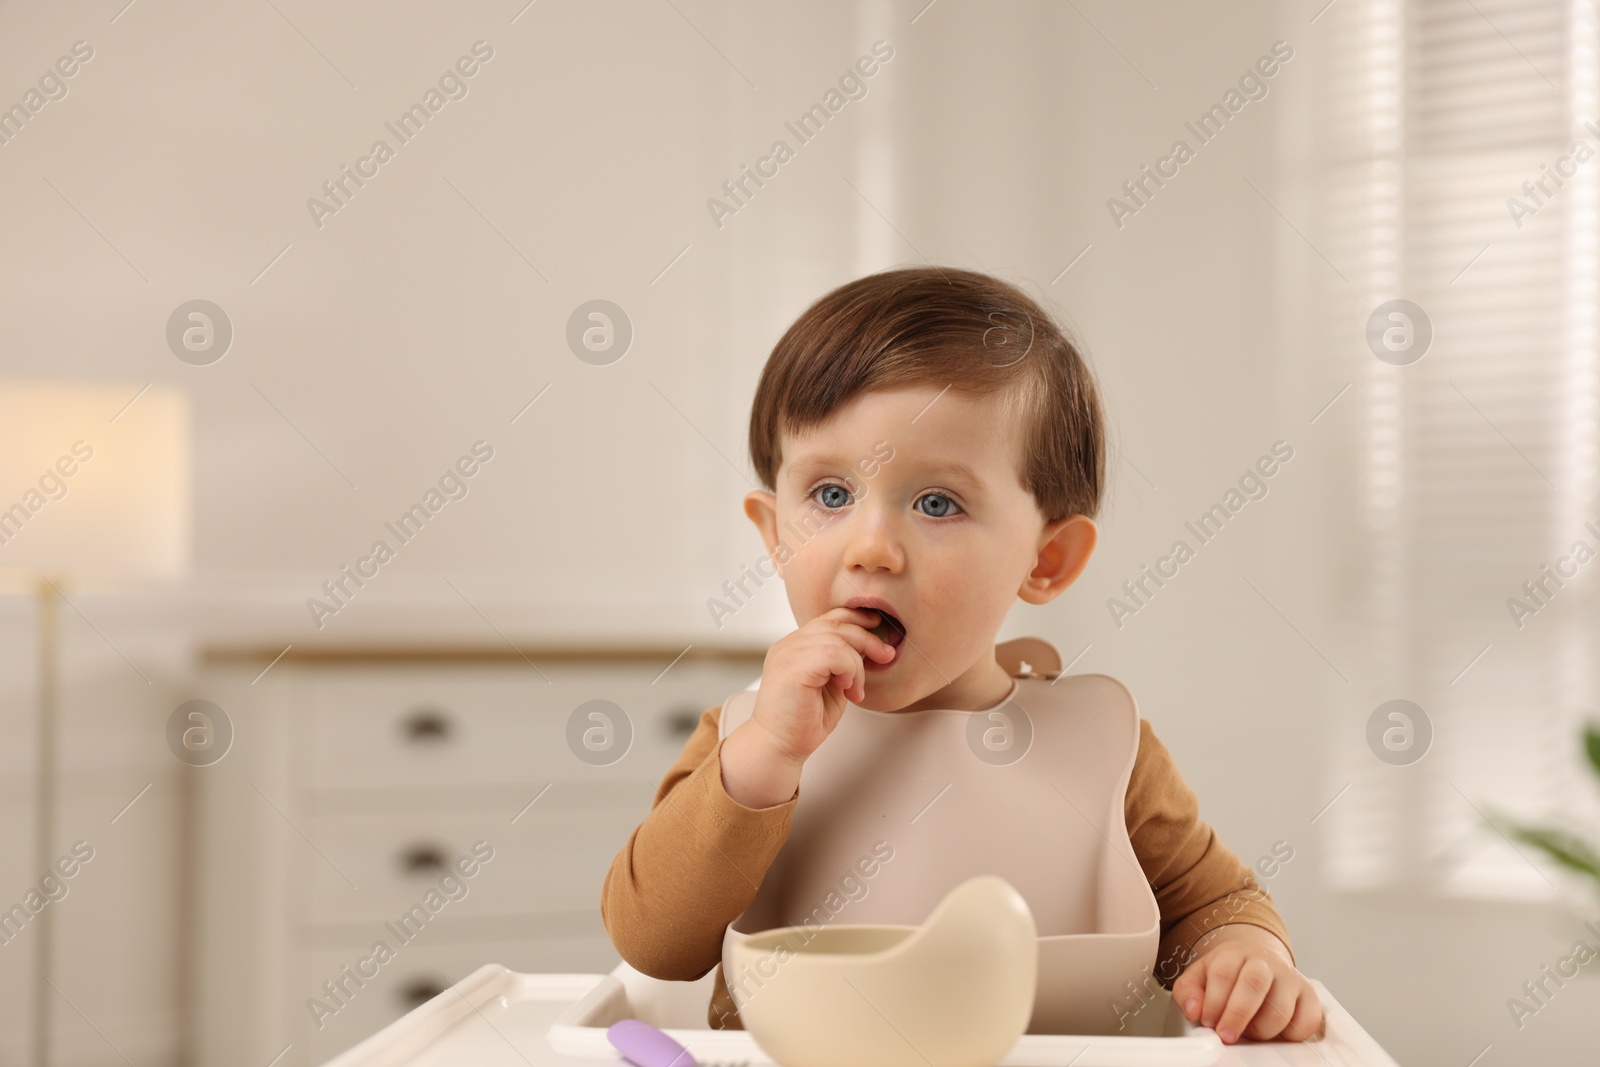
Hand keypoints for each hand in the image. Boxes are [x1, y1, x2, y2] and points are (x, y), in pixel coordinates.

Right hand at [748, 606, 897, 763]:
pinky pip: (834, 653)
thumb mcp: (831, 683)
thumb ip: (844, 662)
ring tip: (855, 689)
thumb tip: (872, 645)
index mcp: (796, 646)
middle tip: (885, 657)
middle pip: (836, 622)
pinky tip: (847, 690)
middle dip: (868, 638)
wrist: (779, 748)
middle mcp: (789, 644)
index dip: (858, 620)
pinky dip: (849, 670)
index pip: (829, 618)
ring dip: (857, 664)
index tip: (879, 632)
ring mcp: (788, 653)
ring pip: (838, 638)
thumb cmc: (804, 722)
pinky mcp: (792, 668)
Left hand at [1171, 924, 1324, 1043]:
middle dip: (1238, 1015)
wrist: (1256, 961)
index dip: (1214, 1003)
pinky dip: (1290, 1035)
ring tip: (1249, 1032)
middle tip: (1226, 1035)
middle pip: (1254, 983)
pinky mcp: (1309, 996)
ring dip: (1262, 1030)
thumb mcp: (1199, 978)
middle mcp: (1265, 962)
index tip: (1208, 1022)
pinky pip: (1306, 1021)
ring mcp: (1290, 978)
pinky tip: (1274, 1032)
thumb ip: (1188, 992)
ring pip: (1281, 1008)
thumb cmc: (1226, 975)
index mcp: (1234, 954)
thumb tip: (1193, 1010)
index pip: (1223, 974)